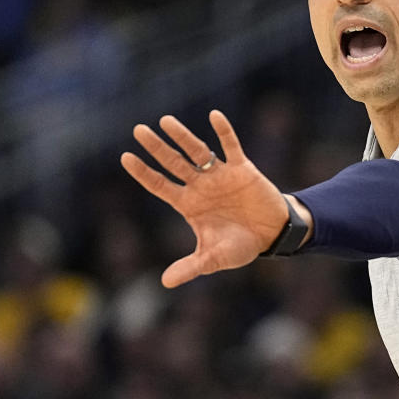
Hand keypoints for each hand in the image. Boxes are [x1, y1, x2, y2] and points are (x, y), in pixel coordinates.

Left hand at [121, 110, 287, 286]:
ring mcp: (220, 175)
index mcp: (189, 205)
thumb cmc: (240, 246)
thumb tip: (165, 283)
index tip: (125, 157)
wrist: (272, 235)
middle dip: (157, 148)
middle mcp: (200, 186)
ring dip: (182, 136)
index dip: (143, 173)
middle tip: (138, 130)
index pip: (160, 185)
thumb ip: (190, 267)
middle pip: (173, 163)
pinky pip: (231, 146)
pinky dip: (224, 132)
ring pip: (197, 151)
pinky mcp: (242, 169)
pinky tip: (214, 116)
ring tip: (165, 121)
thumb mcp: (213, 258)